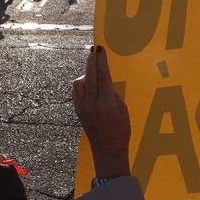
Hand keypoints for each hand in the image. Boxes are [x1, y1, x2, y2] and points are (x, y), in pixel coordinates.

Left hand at [72, 46, 130, 177]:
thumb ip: (113, 94)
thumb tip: (105, 82)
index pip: (103, 76)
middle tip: (94, 50)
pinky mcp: (78, 111)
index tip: (100, 49)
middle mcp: (92, 104)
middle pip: (90, 75)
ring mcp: (82, 107)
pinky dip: (81, 83)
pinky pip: (76, 91)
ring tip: (94, 69)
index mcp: (106, 104)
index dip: (101, 61)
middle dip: (92, 61)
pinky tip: (88, 82)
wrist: (108, 150)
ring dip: (86, 73)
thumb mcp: (123, 110)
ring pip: (80, 82)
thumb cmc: (121, 131)